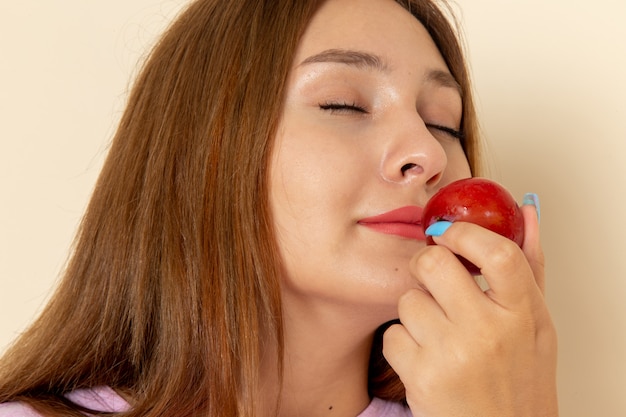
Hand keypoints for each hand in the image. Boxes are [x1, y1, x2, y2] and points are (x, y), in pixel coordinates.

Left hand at [383, 204, 557, 416]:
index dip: (465, 233)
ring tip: (437, 333)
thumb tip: (527, 213)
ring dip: (416, 311)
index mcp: (522, 315)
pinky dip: (402, 343)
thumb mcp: (537, 325)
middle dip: (426, 265)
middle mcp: (488, 332)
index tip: (448, 231)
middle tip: (431, 278)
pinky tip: (424, 358)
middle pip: (434, 264)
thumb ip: (530, 268)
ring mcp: (452, 355)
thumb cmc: (519, 378)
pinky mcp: (421, 376)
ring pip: (408, 300)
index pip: (497, 253)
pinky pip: (392, 333)